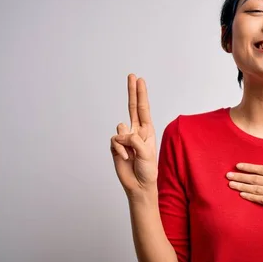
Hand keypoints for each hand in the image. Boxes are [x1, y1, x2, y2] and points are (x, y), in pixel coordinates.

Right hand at [110, 74, 157, 195]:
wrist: (139, 185)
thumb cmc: (148, 170)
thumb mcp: (147, 152)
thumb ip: (134, 139)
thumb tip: (121, 132)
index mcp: (147, 131)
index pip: (143, 108)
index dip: (141, 94)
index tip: (139, 80)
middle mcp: (136, 131)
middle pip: (132, 107)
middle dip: (132, 91)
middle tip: (131, 75)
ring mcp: (125, 138)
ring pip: (120, 128)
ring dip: (126, 142)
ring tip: (132, 155)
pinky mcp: (115, 146)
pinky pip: (114, 141)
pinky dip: (119, 150)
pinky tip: (125, 158)